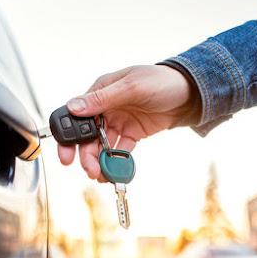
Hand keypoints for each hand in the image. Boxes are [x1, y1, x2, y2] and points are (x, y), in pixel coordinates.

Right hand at [57, 65, 193, 181]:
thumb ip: (102, 98)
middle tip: (90, 171)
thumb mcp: (131, 87)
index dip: (69, 137)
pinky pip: (120, 150)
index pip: (76, 115)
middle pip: (87, 136)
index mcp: (100, 92)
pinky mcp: (132, 134)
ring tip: (102, 176)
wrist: (190, 92)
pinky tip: (116, 172)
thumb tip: (73, 107)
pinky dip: (117, 162)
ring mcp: (119, 122)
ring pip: (102, 146)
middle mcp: (106, 108)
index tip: (66, 156)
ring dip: (100, 161)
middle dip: (86, 155)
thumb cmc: (161, 81)